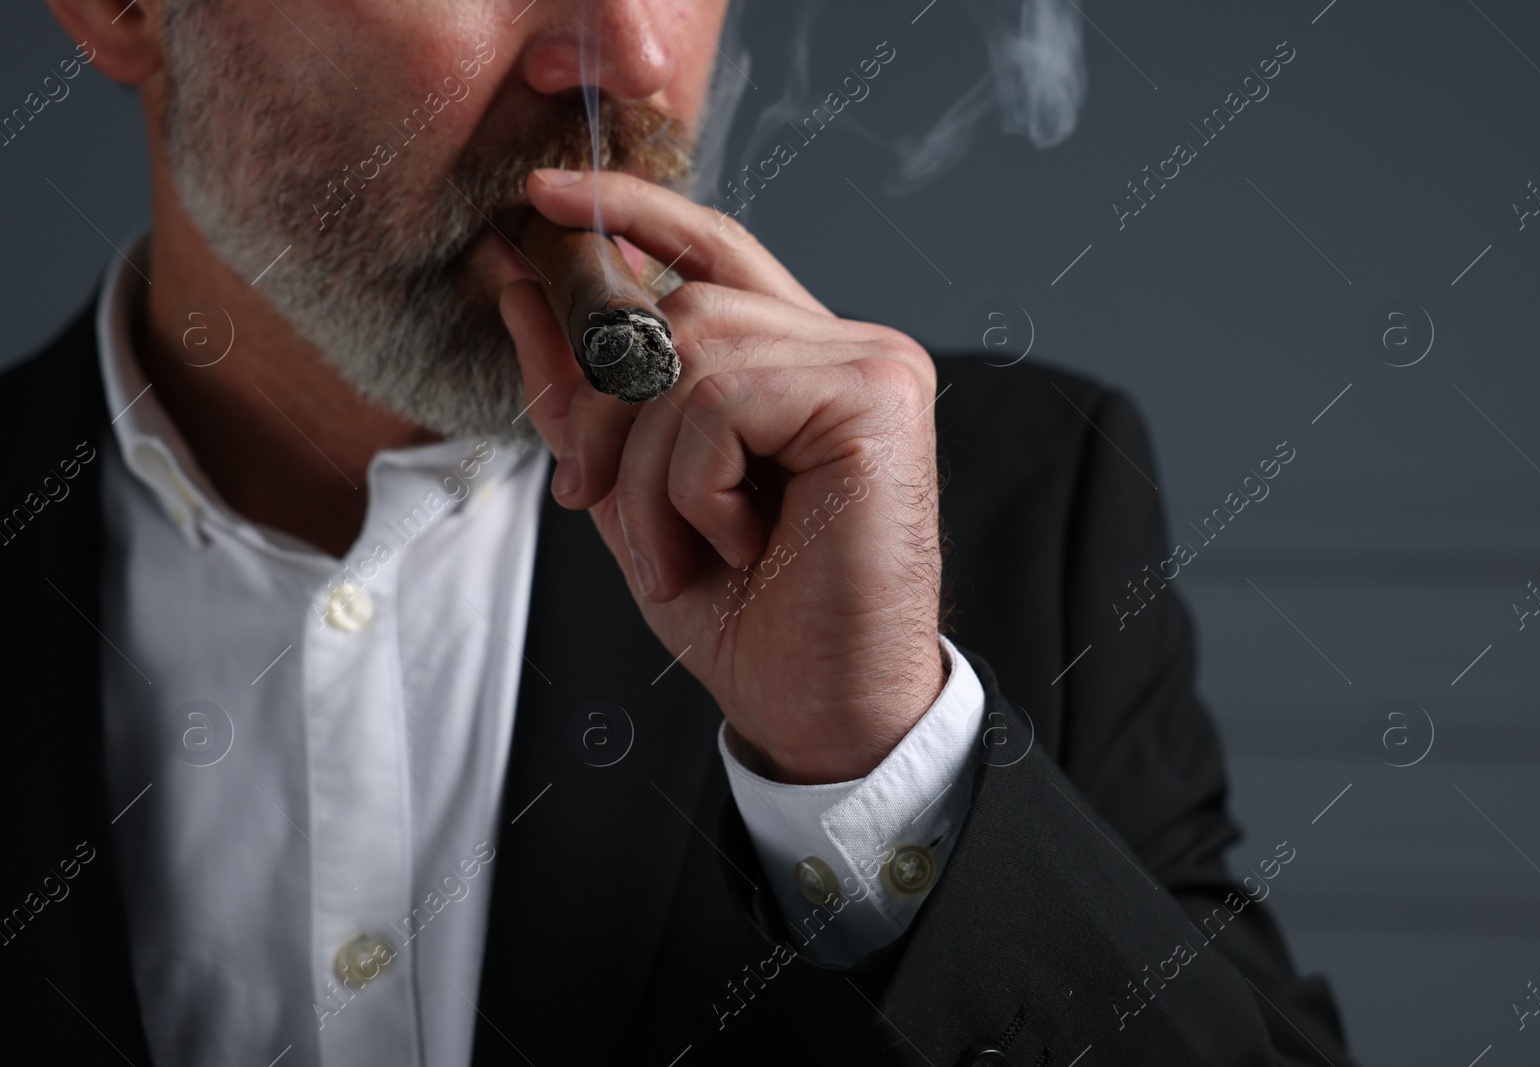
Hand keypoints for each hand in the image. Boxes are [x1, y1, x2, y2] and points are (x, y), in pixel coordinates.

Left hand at [499, 169, 946, 784]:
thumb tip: (519, 284)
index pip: (713, 249)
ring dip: (647, 469)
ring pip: (688, 353)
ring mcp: (871, 364)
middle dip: (604, 411)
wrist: (819, 710)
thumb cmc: (745, 613)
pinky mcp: (878, 398)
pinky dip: (694, 485)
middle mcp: (845, 345)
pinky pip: (723, 400)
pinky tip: (738, 541)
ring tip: (677, 549)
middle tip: (591, 501)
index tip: (542, 199)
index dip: (631, 212)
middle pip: (675, 309)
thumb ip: (588, 394)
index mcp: (797, 360)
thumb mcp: (635, 493)